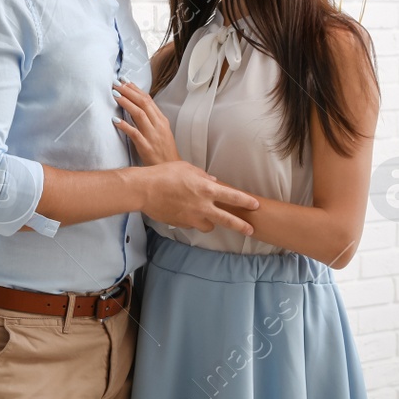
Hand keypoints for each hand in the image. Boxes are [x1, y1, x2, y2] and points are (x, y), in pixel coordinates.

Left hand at [112, 79, 178, 166]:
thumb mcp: (160, 131)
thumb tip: (136, 105)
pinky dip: (124, 125)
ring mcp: (152, 135)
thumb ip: (150, 118)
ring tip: (115, 95)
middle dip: (129, 91)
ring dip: (126, 103)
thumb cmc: (163, 150)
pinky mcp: (146, 146)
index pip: (148, 100)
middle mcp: (158, 125)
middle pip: (143, 103)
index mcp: (161, 120)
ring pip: (139, 114)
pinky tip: (115, 120)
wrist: (171, 168)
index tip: (125, 81)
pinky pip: (134, 133)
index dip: (135, 89)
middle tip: (117, 83)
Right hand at [129, 160, 259, 235]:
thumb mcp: (186, 168)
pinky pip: (191, 224)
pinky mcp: (181, 224)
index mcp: (205, 189)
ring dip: (210, 222)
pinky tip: (184, 213)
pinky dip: (192, 220)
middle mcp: (202, 206)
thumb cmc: (163, 174)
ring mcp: (192, 217)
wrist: (143, 190)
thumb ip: (202, 176)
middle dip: (241, 226)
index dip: (245, 201)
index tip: (255, 205)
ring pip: (209, 226)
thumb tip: (212, 181)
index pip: (232, 197)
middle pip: (228, 220)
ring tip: (206, 217)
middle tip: (250, 230)